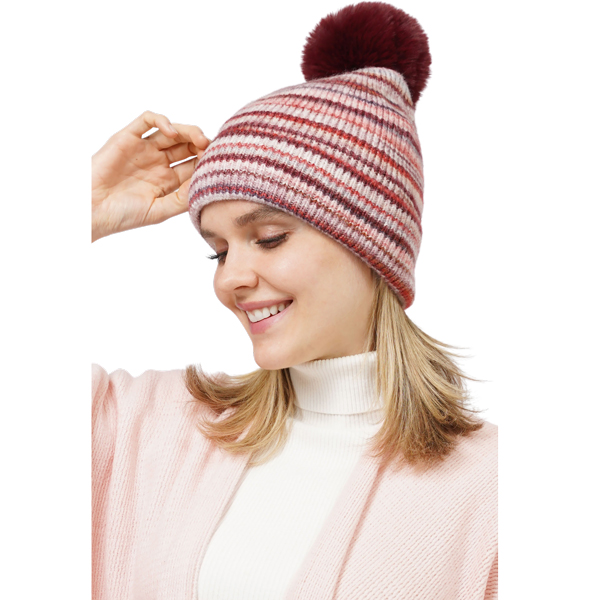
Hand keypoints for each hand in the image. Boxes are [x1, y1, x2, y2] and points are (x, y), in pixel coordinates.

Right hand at [92, 110, 209, 241]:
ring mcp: (144, 149)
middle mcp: (158, 162)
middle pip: (187, 146)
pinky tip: (171, 132)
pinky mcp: (127, 138)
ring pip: (172, 132)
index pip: (195, 165)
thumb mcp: (159, 211)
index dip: (208, 162)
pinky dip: (162, 121)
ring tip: (200, 140)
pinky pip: (147, 121)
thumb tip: (206, 184)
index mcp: (168, 181)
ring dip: (189, 131)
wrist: (91, 210)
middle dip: (202, 145)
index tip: (220, 164)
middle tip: (213, 149)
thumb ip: (182, 199)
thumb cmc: (123, 216)